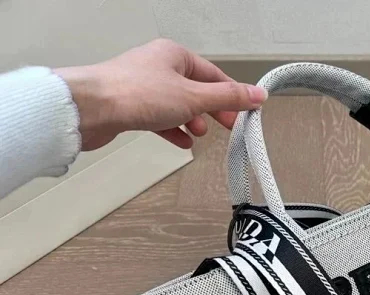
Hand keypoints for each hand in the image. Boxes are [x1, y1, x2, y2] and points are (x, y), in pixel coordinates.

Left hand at [54, 39, 265, 150]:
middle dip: (213, 110)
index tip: (247, 112)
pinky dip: (173, 129)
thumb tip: (257, 94)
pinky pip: (159, 117)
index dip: (233, 95)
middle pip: (196, 90)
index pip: (214, 76)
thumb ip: (228, 98)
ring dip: (192, 120)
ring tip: (200, 134)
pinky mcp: (130, 106)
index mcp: (175, 55)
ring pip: (177, 104)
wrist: (90, 109)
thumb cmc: (136, 94)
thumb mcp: (194, 97)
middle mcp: (158, 66)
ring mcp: (142, 86)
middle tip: (228, 126)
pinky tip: (181, 142)